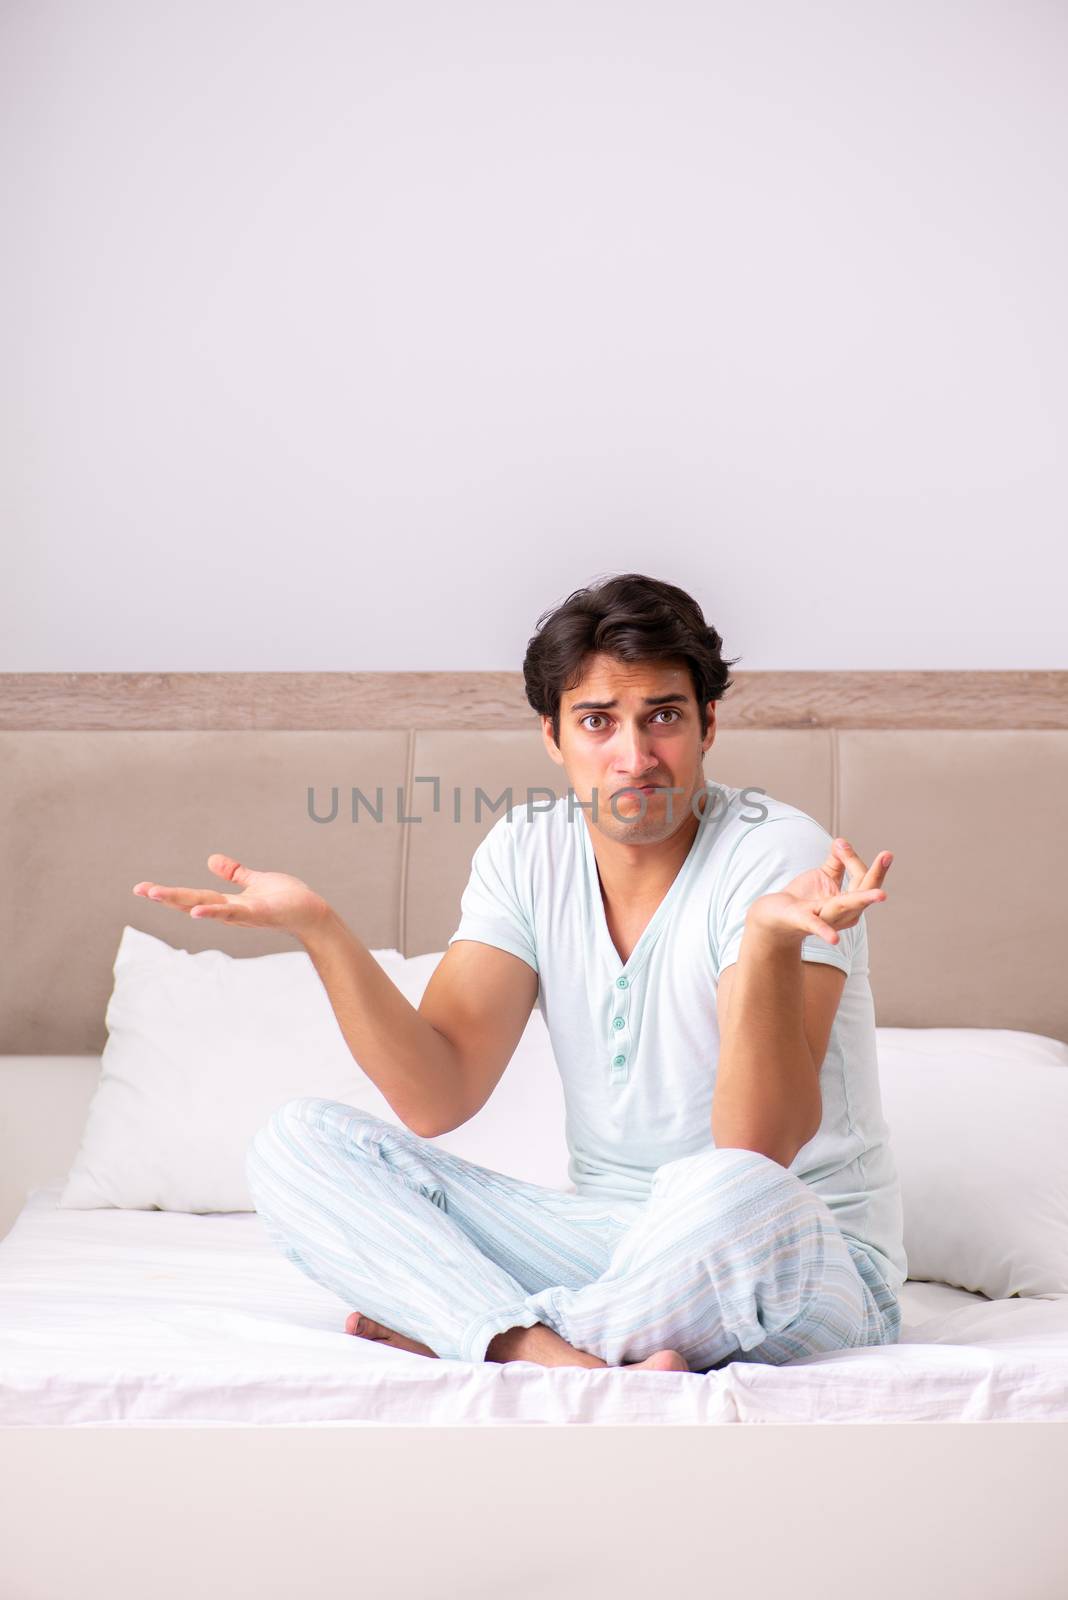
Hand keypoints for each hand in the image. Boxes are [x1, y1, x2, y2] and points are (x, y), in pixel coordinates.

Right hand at [132, 855, 329, 939]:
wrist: (313, 914)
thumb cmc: (288, 899)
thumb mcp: (255, 881)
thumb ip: (234, 873)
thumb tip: (211, 859)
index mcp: (228, 902)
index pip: (193, 897)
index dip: (169, 893)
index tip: (142, 888)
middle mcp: (230, 912)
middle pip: (193, 902)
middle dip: (166, 896)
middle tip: (139, 889)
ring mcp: (243, 915)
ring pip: (207, 907)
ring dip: (181, 902)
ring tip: (156, 894)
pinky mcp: (259, 913)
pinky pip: (233, 913)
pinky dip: (214, 912)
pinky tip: (197, 912)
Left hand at [746, 838, 893, 947]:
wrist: (776, 916)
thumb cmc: (805, 897)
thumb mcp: (824, 877)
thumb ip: (837, 861)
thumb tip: (842, 841)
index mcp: (851, 902)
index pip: (862, 879)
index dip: (853, 859)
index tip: (840, 844)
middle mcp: (844, 913)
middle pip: (864, 892)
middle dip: (877, 874)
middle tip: (888, 855)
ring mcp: (826, 918)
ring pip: (846, 906)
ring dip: (863, 899)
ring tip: (881, 895)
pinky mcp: (804, 921)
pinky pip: (816, 926)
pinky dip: (825, 931)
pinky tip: (834, 939)